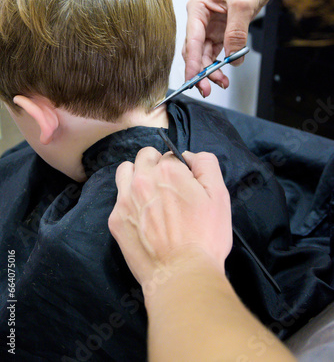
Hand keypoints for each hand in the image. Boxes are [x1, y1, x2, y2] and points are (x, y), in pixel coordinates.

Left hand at [108, 147, 231, 289]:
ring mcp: (125, 200)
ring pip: (125, 170)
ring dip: (137, 174)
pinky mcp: (116, 220)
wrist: (182, 276)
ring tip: (150, 193)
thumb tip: (189, 156)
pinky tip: (143, 216)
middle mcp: (142, 180)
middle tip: (168, 187)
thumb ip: (206, 165)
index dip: (181, 169)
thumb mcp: (219, 195)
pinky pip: (118, 197)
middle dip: (157, 165)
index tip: (185, 185)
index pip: (171, 155)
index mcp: (168, 171)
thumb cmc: (205, 237)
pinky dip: (129, 201)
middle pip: (146, 156)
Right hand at [183, 0, 283, 95]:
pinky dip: (221, 64)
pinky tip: (225, 74)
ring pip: (205, 55)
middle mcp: (200, 19)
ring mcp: (210, 27)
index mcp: (197, 8)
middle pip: (195, 51)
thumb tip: (233, 57)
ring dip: (211, 71)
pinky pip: (217, 53)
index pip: (192, 40)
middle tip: (207, 88)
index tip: (193, 78)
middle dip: (200, 71)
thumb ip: (235, 32)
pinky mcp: (221, 32)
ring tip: (221, 83)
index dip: (193, 62)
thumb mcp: (242, 5)